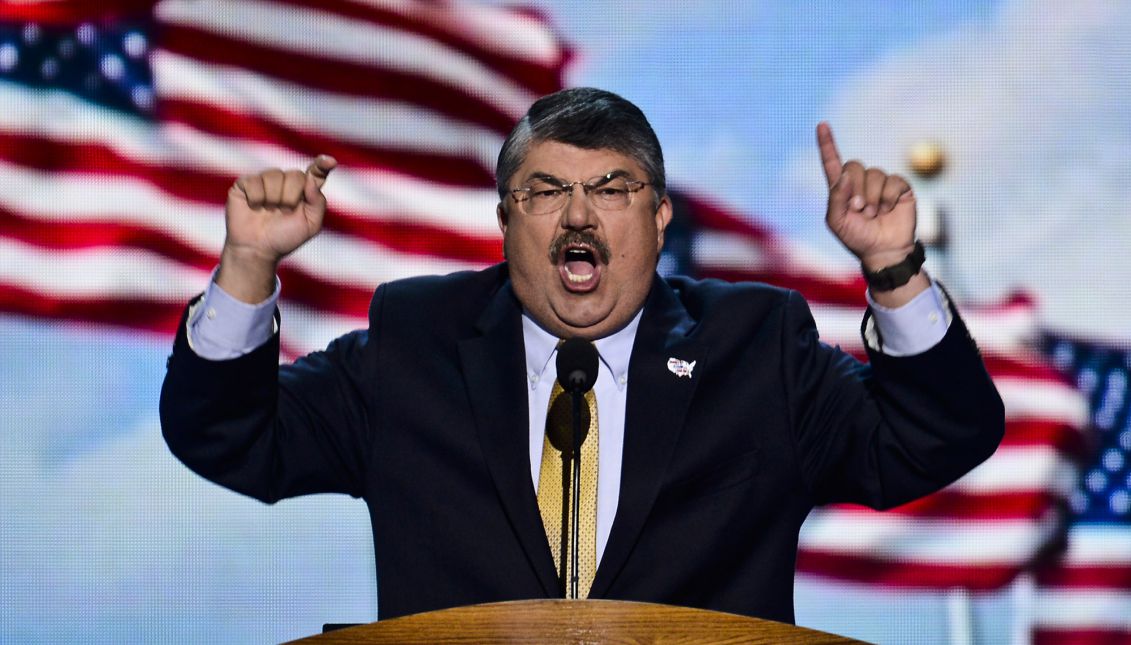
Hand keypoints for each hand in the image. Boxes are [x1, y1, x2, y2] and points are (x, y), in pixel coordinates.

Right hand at [216, 155, 336, 302]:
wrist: (257, 249)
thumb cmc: (285, 238)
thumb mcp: (310, 225)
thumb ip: (317, 202)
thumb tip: (311, 180)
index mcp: (304, 191)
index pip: (315, 172)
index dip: (322, 165)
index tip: (330, 161)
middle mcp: (285, 182)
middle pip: (295, 174)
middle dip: (291, 197)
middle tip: (284, 212)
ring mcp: (265, 181)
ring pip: (274, 175)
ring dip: (274, 198)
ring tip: (269, 211)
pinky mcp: (245, 184)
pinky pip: (254, 180)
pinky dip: (256, 197)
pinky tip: (254, 206)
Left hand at [817, 123, 915, 271]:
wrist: (884, 251)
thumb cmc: (857, 237)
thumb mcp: (837, 221)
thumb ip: (836, 197)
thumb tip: (845, 175)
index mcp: (841, 189)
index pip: (832, 162)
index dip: (827, 144)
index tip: (821, 125)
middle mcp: (860, 182)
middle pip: (854, 166)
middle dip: (856, 190)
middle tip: (860, 210)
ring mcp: (881, 183)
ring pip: (874, 174)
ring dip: (873, 198)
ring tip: (874, 214)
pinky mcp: (899, 187)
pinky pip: (893, 181)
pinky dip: (888, 198)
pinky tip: (888, 210)